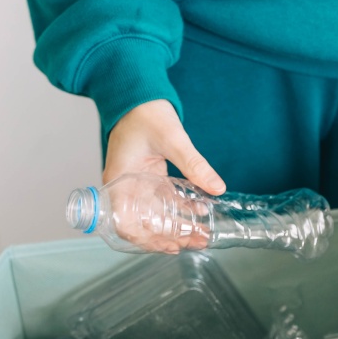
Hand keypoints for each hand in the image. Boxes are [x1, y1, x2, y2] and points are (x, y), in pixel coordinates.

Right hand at [101, 100, 222, 253]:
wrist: (139, 93)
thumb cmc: (144, 112)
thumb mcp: (172, 139)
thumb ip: (194, 164)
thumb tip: (217, 188)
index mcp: (120, 181)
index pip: (125, 223)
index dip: (147, 239)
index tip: (172, 246)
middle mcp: (125, 187)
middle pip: (144, 223)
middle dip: (171, 236)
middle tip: (197, 242)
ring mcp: (138, 183)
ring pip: (157, 214)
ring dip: (179, 226)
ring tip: (202, 234)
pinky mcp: (150, 177)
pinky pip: (165, 200)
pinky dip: (181, 208)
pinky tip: (201, 211)